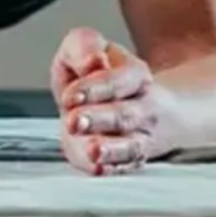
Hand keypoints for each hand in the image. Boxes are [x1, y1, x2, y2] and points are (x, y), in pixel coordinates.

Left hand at [50, 27, 156, 175]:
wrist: (130, 100)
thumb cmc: (102, 73)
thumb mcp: (87, 47)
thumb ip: (84, 47)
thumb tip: (92, 61)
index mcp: (135, 75)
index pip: (118, 81)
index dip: (94, 88)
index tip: (71, 95)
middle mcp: (144, 107)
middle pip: (125, 115)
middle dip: (99, 119)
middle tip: (73, 121)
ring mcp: (140, 137)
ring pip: (132, 147)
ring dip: (111, 150)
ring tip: (92, 150)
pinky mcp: (130, 160)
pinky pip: (126, 168)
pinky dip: (112, 169)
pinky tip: (97, 168)